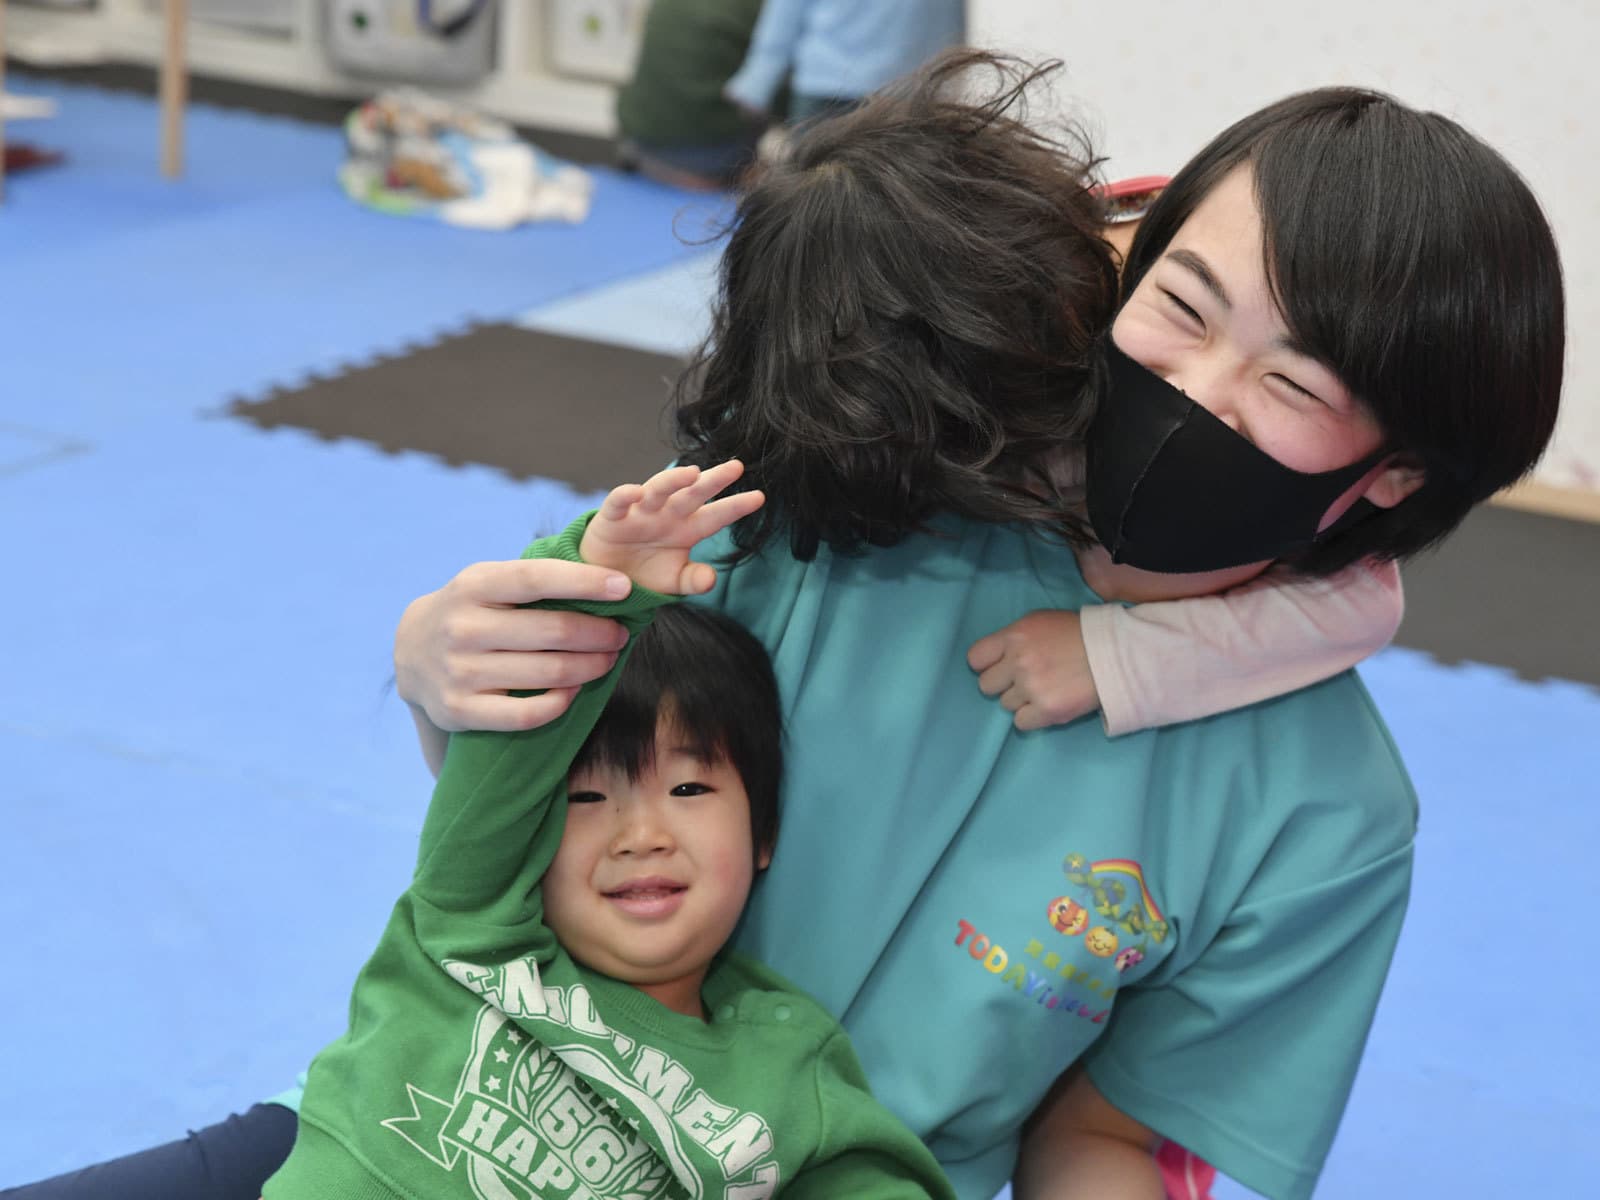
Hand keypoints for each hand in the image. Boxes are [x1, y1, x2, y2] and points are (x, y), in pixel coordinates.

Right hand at [395, 558, 633, 735]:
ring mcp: (459, 671)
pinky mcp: (459, 710)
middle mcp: (462, 627)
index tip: (624, 587)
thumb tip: (608, 582)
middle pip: (553, 632)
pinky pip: (528, 714)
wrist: (411, 653)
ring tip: (607, 659)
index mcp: (472, 585)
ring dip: (591, 667)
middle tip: (620, 634)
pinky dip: (561, 703)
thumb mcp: (488, 582)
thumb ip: (534, 580)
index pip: (537, 579)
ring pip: (549, 674)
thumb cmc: (472, 611)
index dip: (585, 583)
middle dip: (600, 634)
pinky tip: (574, 690)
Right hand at [579, 460, 763, 594]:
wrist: (608, 579)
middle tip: (736, 467)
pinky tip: (636, 492)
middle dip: (714, 480)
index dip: (736, 506)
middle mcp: (668, 514)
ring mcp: (641, 512)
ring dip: (674, 480)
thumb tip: (711, 579)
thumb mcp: (674, 581)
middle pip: (693, 494)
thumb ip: (693, 580)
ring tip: (693, 473)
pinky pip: (619, 502)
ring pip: (659, 489)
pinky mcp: (613, 517)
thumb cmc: (647, 573)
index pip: (717, 516)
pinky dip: (625, 496)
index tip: (760, 497)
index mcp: (687, 529)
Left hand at [967, 609, 1099, 731]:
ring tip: (1045, 688)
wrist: (1115, 653)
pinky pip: (1021, 723)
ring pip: (1005, 705)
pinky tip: (1048, 704)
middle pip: (986, 685)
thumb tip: (996, 658)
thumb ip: (1014, 639)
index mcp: (1014, 636)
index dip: (986, 665)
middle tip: (1024, 680)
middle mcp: (1018, 662)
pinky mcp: (1047, 711)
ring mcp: (1032, 688)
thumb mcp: (1040, 622)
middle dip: (1003, 684)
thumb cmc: (1077, 634)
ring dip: (1022, 700)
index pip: (975, 658)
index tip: (999, 667)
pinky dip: (1032, 717)